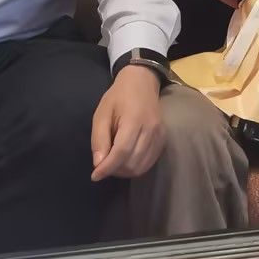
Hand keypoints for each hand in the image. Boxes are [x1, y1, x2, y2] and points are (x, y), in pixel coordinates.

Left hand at [90, 66, 165, 180]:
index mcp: (133, 120)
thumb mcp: (102, 114)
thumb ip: (99, 139)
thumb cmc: (118, 97)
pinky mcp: (163, 138)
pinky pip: (150, 162)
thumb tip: (98, 164)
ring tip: (114, 163)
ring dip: (125, 171)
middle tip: (103, 165)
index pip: (121, 152)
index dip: (107, 167)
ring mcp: (159, 134)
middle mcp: (150, 129)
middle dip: (114, 170)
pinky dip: (136, 166)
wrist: (142, 82)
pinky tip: (127, 160)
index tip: (95, 175)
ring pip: (141, 166)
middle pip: (132, 162)